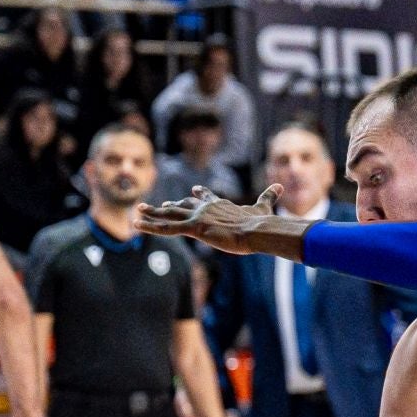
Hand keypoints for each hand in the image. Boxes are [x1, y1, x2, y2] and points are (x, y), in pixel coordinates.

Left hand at [137, 185, 301, 258]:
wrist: (256, 230)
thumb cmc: (260, 223)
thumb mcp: (263, 208)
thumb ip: (268, 196)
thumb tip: (280, 186)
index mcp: (221, 205)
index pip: (207, 198)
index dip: (200, 195)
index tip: (194, 191)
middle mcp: (206, 208)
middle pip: (184, 206)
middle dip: (171, 206)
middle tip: (159, 205)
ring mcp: (198, 217)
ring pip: (170, 215)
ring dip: (153, 213)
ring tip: (139, 209)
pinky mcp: (193, 228)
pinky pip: (166, 228)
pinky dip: (150, 226)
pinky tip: (136, 225)